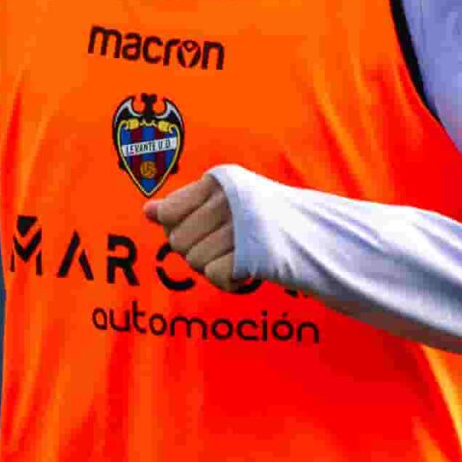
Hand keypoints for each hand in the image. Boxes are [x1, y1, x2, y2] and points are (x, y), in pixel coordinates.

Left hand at [143, 174, 253, 292]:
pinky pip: (214, 277)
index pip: (169, 214)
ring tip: (240, 255)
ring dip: (213, 267)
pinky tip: (246, 270)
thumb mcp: (222, 202)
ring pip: (194, 262)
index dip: (180, 229)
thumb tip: (148, 212)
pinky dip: (228, 281)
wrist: (313, 237)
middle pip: (177, 242)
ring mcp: (242, 226)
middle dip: (196, 252)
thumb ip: (184, 206)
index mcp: (218, 180)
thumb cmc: (260, 219)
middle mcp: (229, 198)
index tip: (206, 227)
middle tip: (227, 246)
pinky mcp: (253, 254)